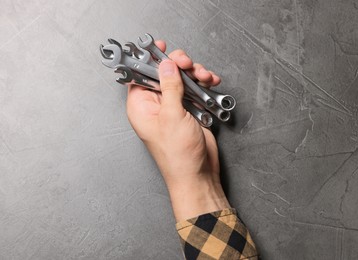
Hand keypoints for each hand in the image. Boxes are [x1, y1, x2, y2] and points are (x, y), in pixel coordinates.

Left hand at [126, 41, 229, 220]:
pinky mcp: (190, 110)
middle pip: (164, 73)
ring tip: (205, 77)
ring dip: (195, 74)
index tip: (161, 47)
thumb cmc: (178, 155)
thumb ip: (170, 87)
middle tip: (189, 64)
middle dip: (179, 65)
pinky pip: (195, 90)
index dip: (150, 59)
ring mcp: (174, 107)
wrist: (199, 175)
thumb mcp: (172, 116)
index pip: (141, 75)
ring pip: (182, 79)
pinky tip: (211, 83)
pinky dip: (204, 84)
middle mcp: (156, 105)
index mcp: (142, 107)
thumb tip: (166, 65)